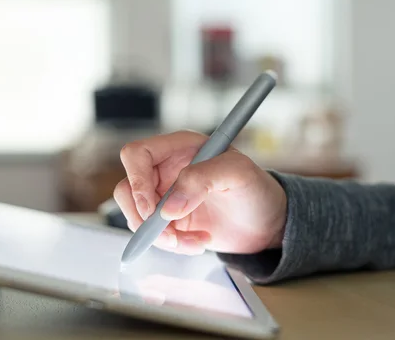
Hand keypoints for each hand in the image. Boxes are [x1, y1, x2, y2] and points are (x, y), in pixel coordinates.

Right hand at [113, 130, 286, 254]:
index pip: (136, 155)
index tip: (152, 209)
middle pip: (127, 189)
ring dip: (160, 237)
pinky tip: (199, 243)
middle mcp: (165, 170)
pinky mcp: (168, 221)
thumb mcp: (238, 173)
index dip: (136, 180)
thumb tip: (168, 208)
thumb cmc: (257, 188)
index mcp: (178, 147)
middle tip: (171, 235)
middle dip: (144, 218)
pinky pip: (152, 235)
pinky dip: (172, 245)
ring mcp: (164, 196)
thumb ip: (202, 179)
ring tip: (194, 243)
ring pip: (136, 216)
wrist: (267, 222)